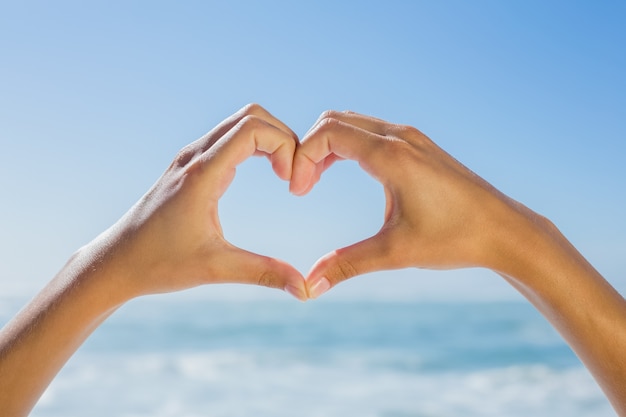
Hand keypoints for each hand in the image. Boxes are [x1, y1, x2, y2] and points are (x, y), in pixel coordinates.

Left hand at [99, 103, 306, 299]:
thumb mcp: (215, 268)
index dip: (284, 146)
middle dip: (283, 137)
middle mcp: (195, 157)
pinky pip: (229, 138)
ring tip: (285, 173)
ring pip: (240, 123)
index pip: (252, 128)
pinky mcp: (190, 166)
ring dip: (270, 139)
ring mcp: (191, 158)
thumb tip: (305, 290)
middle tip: (294, 175)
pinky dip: (256, 146)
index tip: (291, 182)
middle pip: (250, 116)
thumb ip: (263, 273)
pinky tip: (267, 172)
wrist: (116, 262)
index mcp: (201, 174)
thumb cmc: (158, 264)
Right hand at [290, 110, 526, 297]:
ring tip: (316, 180)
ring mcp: (412, 138)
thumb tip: (310, 288)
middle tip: (302, 186)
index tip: (298, 192)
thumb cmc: (455, 238)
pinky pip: (371, 131)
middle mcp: (400, 137)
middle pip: (335, 120)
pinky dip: (348, 145)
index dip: (302, 158)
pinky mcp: (419, 146)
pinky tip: (344, 173)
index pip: (328, 134)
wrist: (505, 230)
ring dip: (328, 146)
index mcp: (391, 155)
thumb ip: (347, 264)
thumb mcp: (395, 252)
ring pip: (353, 123)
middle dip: (309, 149)